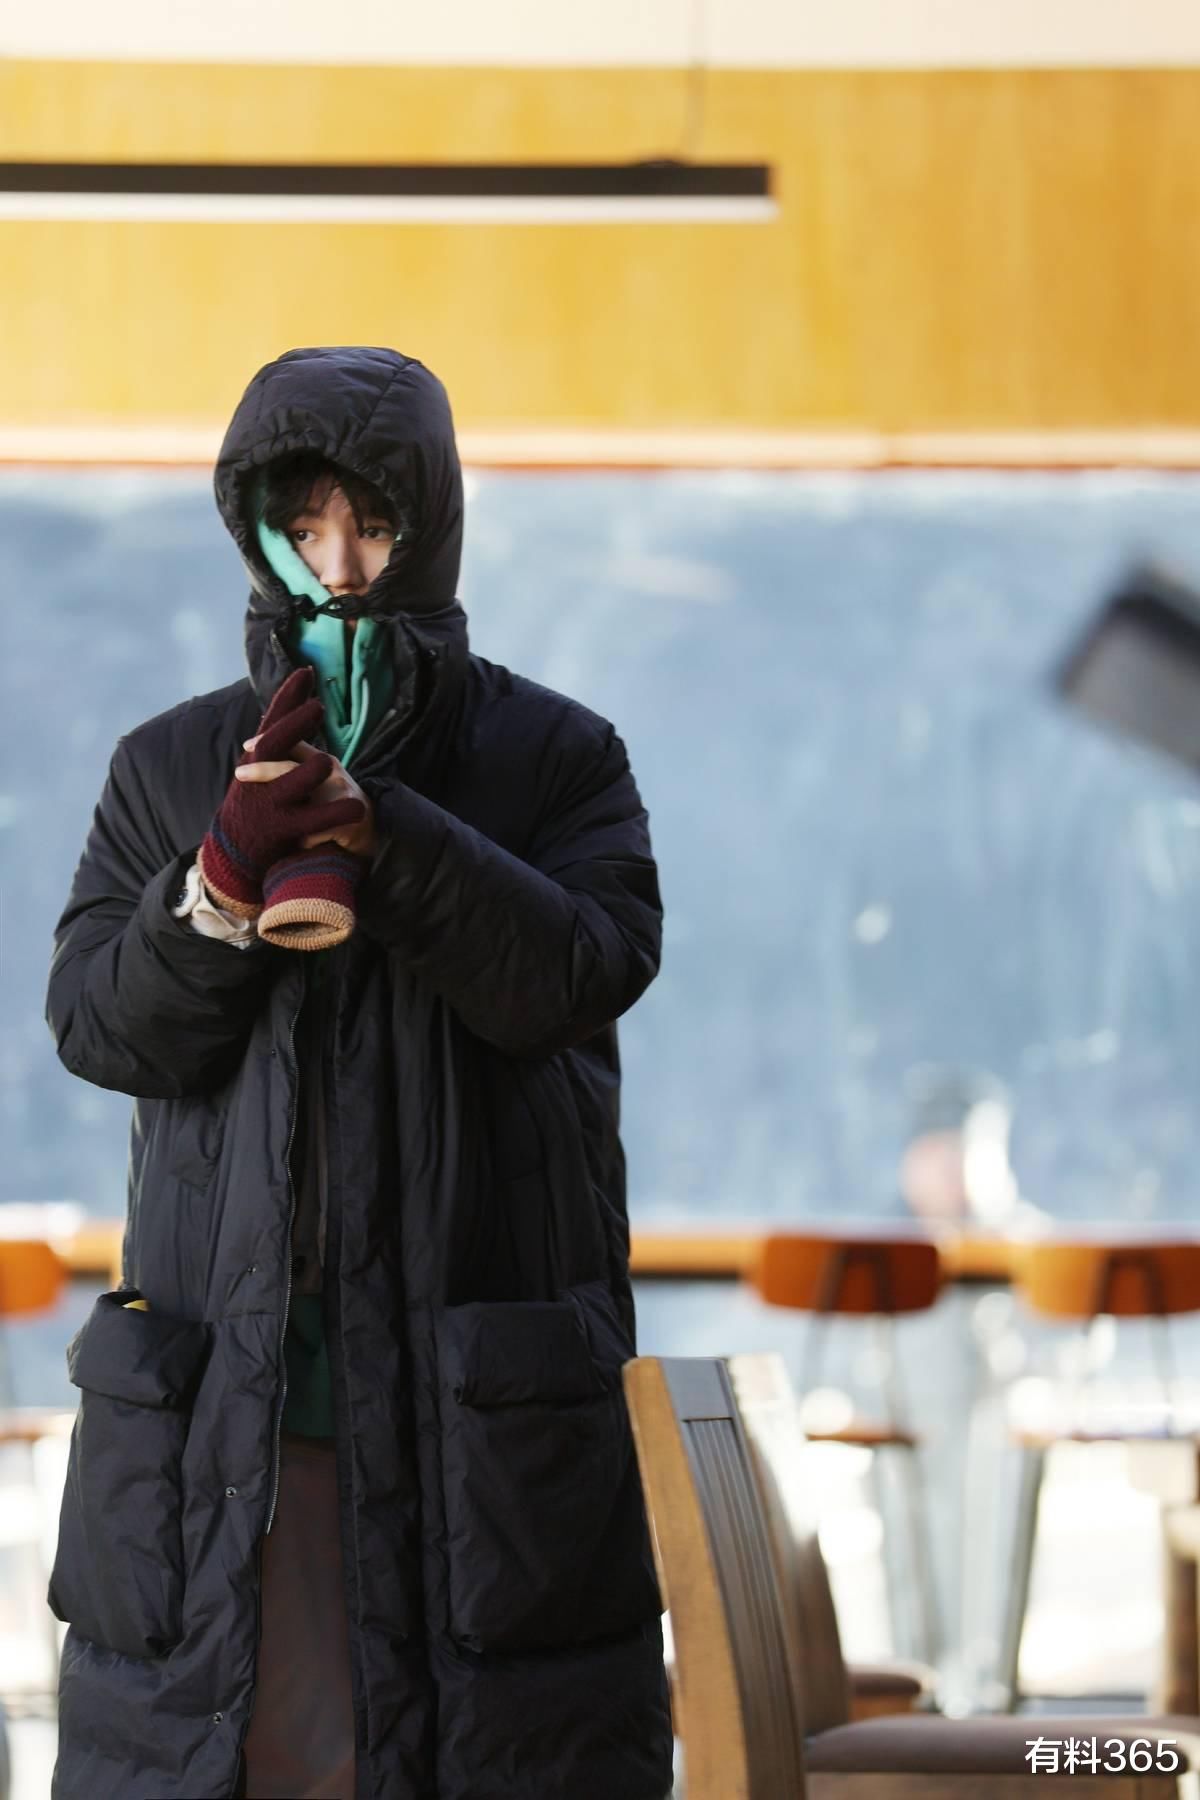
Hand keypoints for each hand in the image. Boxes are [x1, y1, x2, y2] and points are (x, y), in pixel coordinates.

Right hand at [198, 670, 365, 915]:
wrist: (232, 853)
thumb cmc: (254, 803)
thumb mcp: (258, 770)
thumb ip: (278, 745)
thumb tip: (296, 709)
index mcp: (257, 758)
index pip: (273, 721)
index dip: (289, 697)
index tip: (306, 672)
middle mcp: (257, 775)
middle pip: (276, 743)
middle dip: (295, 724)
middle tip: (317, 706)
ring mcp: (270, 802)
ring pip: (292, 781)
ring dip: (309, 771)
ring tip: (326, 761)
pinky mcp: (282, 829)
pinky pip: (313, 821)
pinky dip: (336, 814)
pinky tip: (357, 808)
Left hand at [237, 737, 376, 859]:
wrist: (368, 831)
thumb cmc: (334, 803)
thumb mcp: (319, 780)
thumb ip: (297, 765)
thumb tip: (258, 748)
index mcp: (324, 762)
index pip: (295, 744)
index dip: (269, 741)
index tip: (246, 745)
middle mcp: (333, 774)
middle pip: (292, 767)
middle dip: (263, 770)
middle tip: (239, 774)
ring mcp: (341, 796)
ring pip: (300, 804)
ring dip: (283, 816)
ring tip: (270, 823)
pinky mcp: (347, 821)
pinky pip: (312, 833)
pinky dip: (303, 842)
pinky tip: (303, 847)